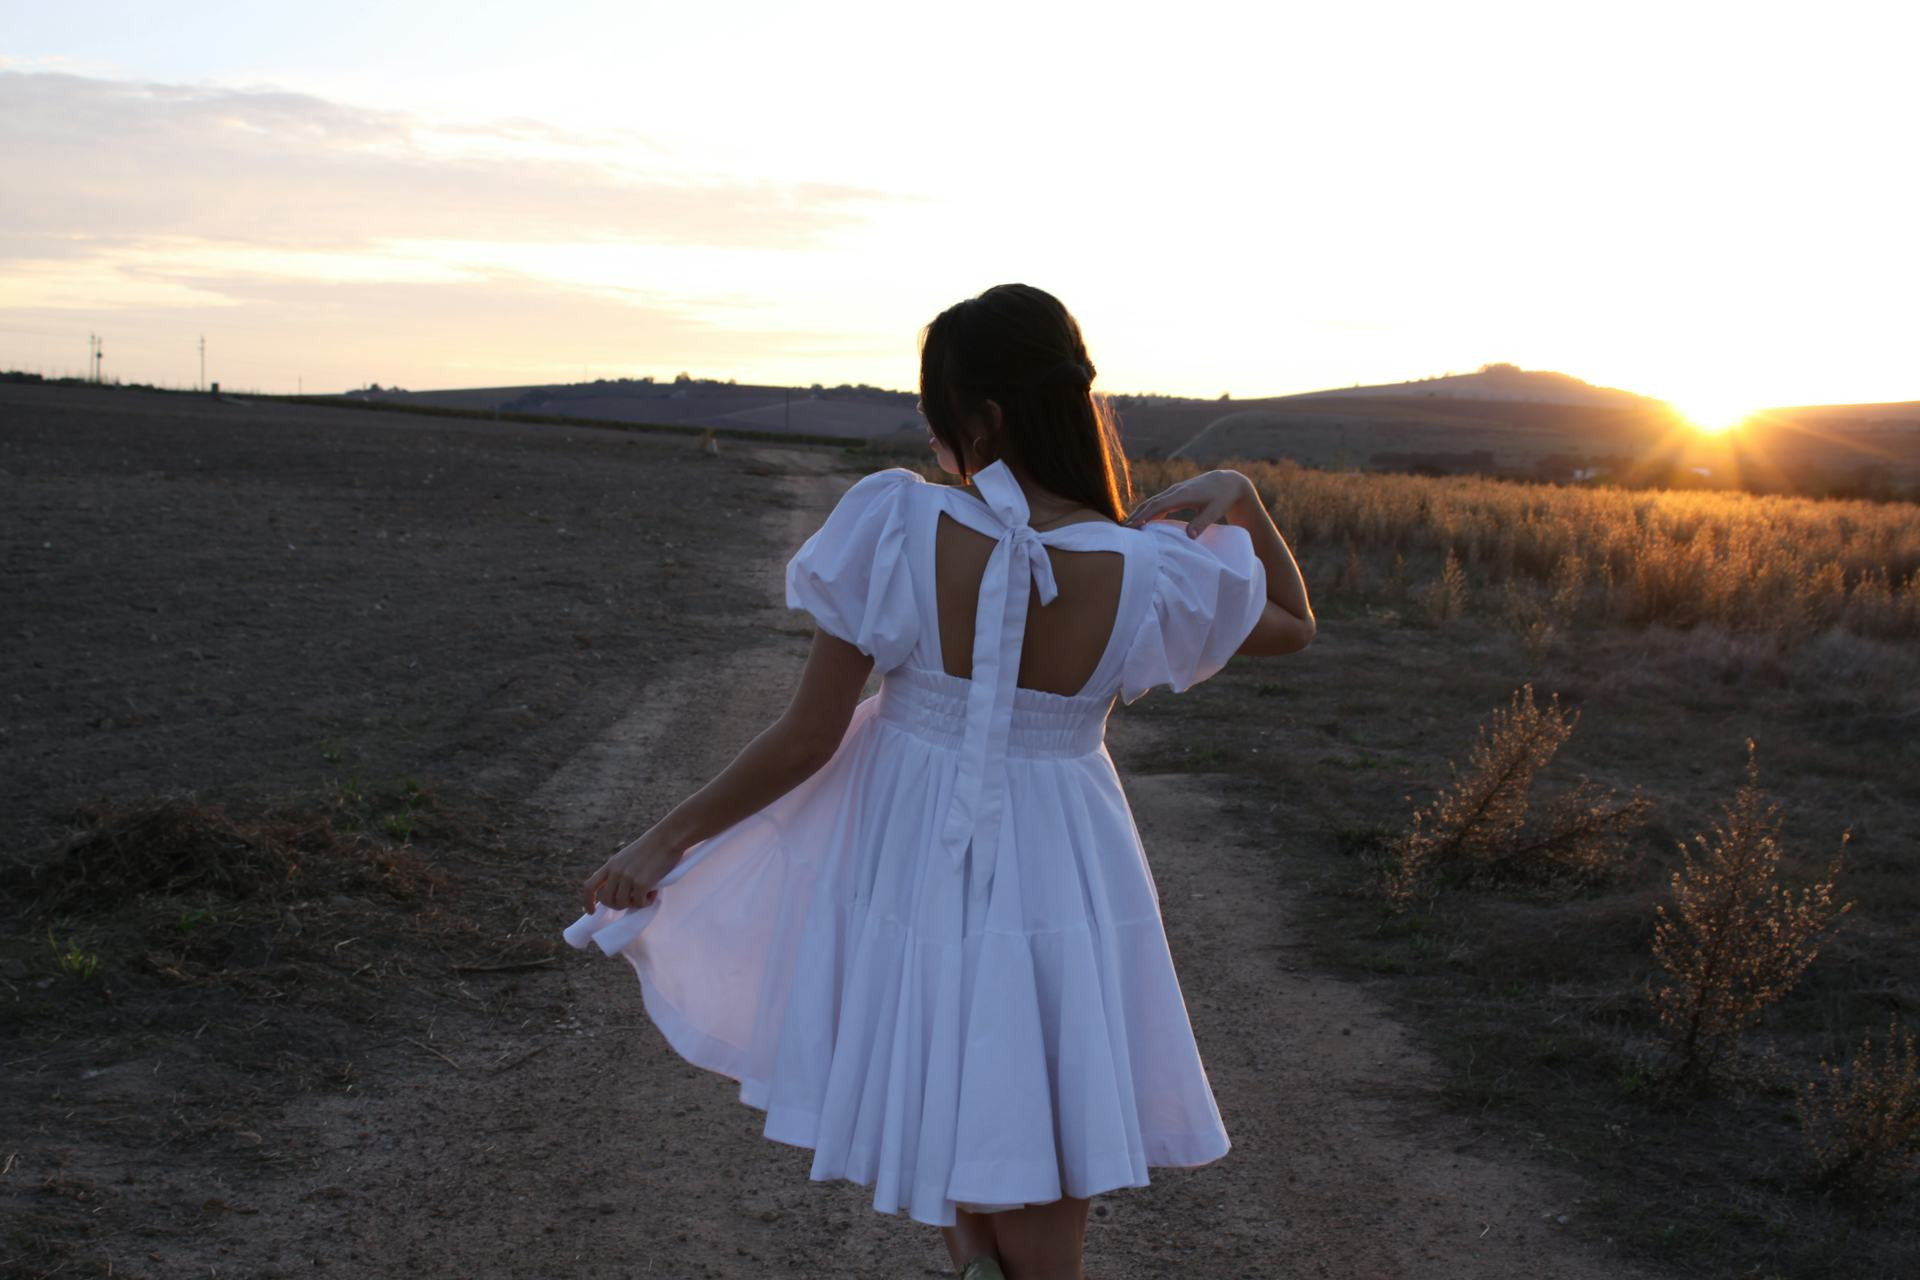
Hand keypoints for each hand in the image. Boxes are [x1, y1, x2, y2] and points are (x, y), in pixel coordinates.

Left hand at [581, 823, 683, 913]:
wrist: (668, 837)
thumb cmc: (654, 846)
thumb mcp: (629, 856)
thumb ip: (621, 871)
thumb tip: (620, 893)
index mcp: (611, 864)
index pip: (590, 886)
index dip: (588, 901)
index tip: (592, 911)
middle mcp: (616, 871)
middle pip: (606, 899)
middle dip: (618, 905)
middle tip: (633, 900)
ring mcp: (627, 877)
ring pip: (622, 903)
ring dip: (635, 903)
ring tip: (647, 894)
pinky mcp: (641, 883)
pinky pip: (639, 903)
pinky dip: (646, 903)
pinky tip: (654, 893)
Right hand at [1122, 469, 1254, 536]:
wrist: (1228, 481)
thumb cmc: (1223, 497)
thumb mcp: (1216, 510)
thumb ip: (1202, 523)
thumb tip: (1189, 536)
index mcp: (1183, 494)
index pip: (1158, 505)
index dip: (1144, 516)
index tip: (1132, 526)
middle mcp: (1175, 491)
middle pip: (1150, 503)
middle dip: (1135, 515)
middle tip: (1123, 530)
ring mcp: (1174, 491)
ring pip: (1152, 502)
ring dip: (1139, 513)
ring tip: (1127, 527)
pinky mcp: (1176, 494)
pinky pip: (1158, 503)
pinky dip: (1148, 511)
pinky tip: (1142, 521)